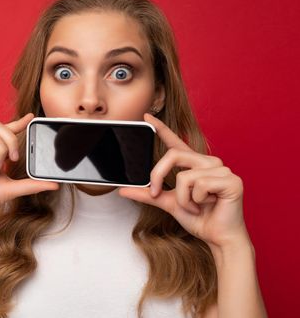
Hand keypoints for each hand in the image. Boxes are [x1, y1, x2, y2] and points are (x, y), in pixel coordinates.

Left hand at [118, 113, 248, 248]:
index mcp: (194, 164)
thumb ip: (147, 195)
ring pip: (184, 177)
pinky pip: (199, 185)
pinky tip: (209, 206)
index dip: (161, 129)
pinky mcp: (231, 180)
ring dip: (183, 199)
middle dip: (158, 176)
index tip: (146, 117)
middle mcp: (208, 162)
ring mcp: (222, 169)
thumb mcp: (168, 203)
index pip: (175, 143)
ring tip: (196, 207)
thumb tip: (123, 190)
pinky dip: (196, 201)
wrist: (217, 238)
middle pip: (173, 156)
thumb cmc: (198, 218)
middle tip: (155, 193)